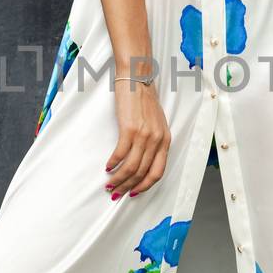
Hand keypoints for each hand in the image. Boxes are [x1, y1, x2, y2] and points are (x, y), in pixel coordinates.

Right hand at [105, 79, 171, 198]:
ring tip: (109, 183)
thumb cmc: (144, 100)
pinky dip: (113, 163)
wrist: (137, 79)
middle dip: (128, 186)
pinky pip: (120, 154)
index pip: (157, 172)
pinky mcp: (129, 129)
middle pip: (142, 173)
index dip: (145, 186)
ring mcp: (144, 135)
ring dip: (118, 178)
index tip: (133, 192)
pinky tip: (107, 166)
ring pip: (131, 167)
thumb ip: (154, 141)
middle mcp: (157, 140)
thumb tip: (142, 160)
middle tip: (116, 192)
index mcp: (165, 140)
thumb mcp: (156, 123)